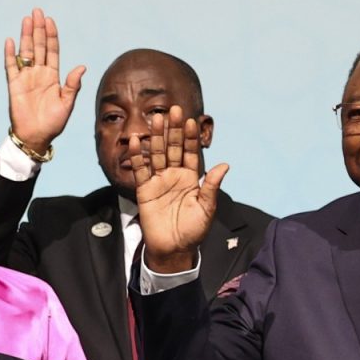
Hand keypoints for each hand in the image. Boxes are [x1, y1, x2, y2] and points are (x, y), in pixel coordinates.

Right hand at [4, 8, 85, 156]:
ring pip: (26, 52)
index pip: (52, 50)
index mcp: (53, 76)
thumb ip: (73, 85)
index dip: (51, 35)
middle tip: (37, 11)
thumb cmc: (53, 123)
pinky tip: (10, 41)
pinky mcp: (14, 85)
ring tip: (26, 20)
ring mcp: (25, 78)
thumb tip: (82, 67)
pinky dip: (10, 54)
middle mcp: (39, 73)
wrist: (35, 137)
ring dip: (26, 36)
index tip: (50, 20)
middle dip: (38, 29)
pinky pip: (11, 66)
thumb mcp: (67, 104)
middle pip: (39, 46)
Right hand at [130, 107, 228, 272]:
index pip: (190, 152)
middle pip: (173, 147)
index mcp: (191, 178)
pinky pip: (140, 169)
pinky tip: (135, 140)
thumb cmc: (193, 231)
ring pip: (157, 154)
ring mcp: (159, 181)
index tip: (190, 120)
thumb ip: (211, 186)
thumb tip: (224, 165)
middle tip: (173, 110)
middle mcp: (174, 175)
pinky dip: (137, 155)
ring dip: (156, 137)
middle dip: (173, 130)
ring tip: (156, 119)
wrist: (173, 249)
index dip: (190, 137)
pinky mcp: (144, 190)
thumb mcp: (206, 209)